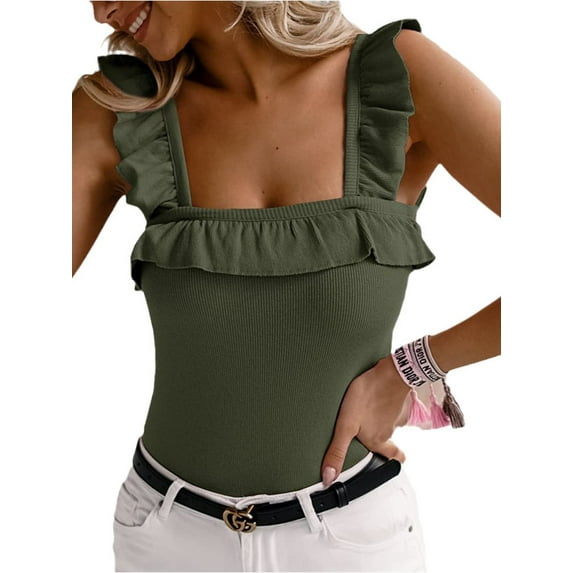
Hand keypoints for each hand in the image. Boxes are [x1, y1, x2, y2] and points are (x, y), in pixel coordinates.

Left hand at [321, 355, 409, 486]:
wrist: (389, 372)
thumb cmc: (367, 397)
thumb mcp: (346, 426)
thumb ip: (338, 451)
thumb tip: (329, 477)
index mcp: (378, 440)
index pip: (393, 457)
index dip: (392, 460)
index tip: (389, 461)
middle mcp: (389, 429)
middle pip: (386, 439)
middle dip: (378, 438)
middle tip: (366, 434)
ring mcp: (395, 413)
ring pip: (388, 422)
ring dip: (379, 419)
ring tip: (364, 413)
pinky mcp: (396, 398)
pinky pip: (391, 406)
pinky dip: (383, 404)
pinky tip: (373, 398)